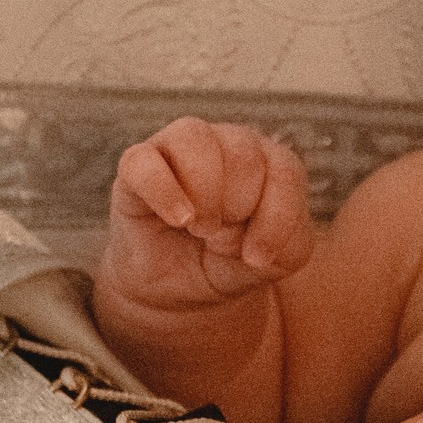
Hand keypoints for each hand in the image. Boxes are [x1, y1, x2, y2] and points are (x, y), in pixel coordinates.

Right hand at [104, 117, 312, 311]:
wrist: (178, 285)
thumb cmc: (231, 261)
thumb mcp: (275, 262)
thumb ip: (284, 242)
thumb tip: (248, 229)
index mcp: (270, 159)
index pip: (285, 170)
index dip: (275, 220)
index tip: (257, 257)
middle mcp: (228, 141)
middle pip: (244, 154)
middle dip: (238, 209)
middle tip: (222, 237)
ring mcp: (179, 147)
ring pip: (195, 138)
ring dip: (205, 193)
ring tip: (202, 228)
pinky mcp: (136, 165)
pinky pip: (144, 161)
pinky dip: (164, 192)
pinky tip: (178, 220)